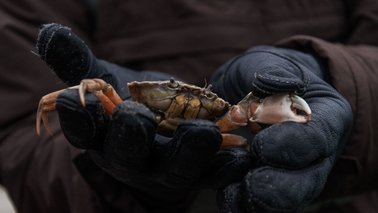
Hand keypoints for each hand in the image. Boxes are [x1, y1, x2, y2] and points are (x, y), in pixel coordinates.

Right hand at [36, 23, 251, 211]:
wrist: (161, 127)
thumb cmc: (128, 101)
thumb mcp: (103, 79)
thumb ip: (77, 62)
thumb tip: (50, 33)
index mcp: (103, 138)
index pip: (84, 132)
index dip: (76, 119)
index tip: (70, 100)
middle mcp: (132, 159)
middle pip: (128, 154)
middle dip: (130, 135)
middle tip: (136, 116)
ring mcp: (166, 170)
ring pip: (175, 168)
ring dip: (188, 151)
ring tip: (203, 132)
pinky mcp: (198, 173)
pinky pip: (212, 174)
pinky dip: (225, 165)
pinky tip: (240, 153)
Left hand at [211, 46, 352, 211]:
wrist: (255, 91)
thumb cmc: (264, 74)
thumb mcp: (267, 63)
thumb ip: (270, 73)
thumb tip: (267, 84)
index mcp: (327, 117)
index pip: (317, 138)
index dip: (290, 146)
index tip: (259, 146)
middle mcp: (317, 151)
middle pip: (309, 179)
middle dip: (279, 186)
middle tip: (250, 184)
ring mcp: (297, 171)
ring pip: (288, 197)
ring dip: (260, 200)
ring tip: (232, 195)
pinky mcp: (273, 183)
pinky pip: (265, 201)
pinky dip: (246, 202)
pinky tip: (228, 196)